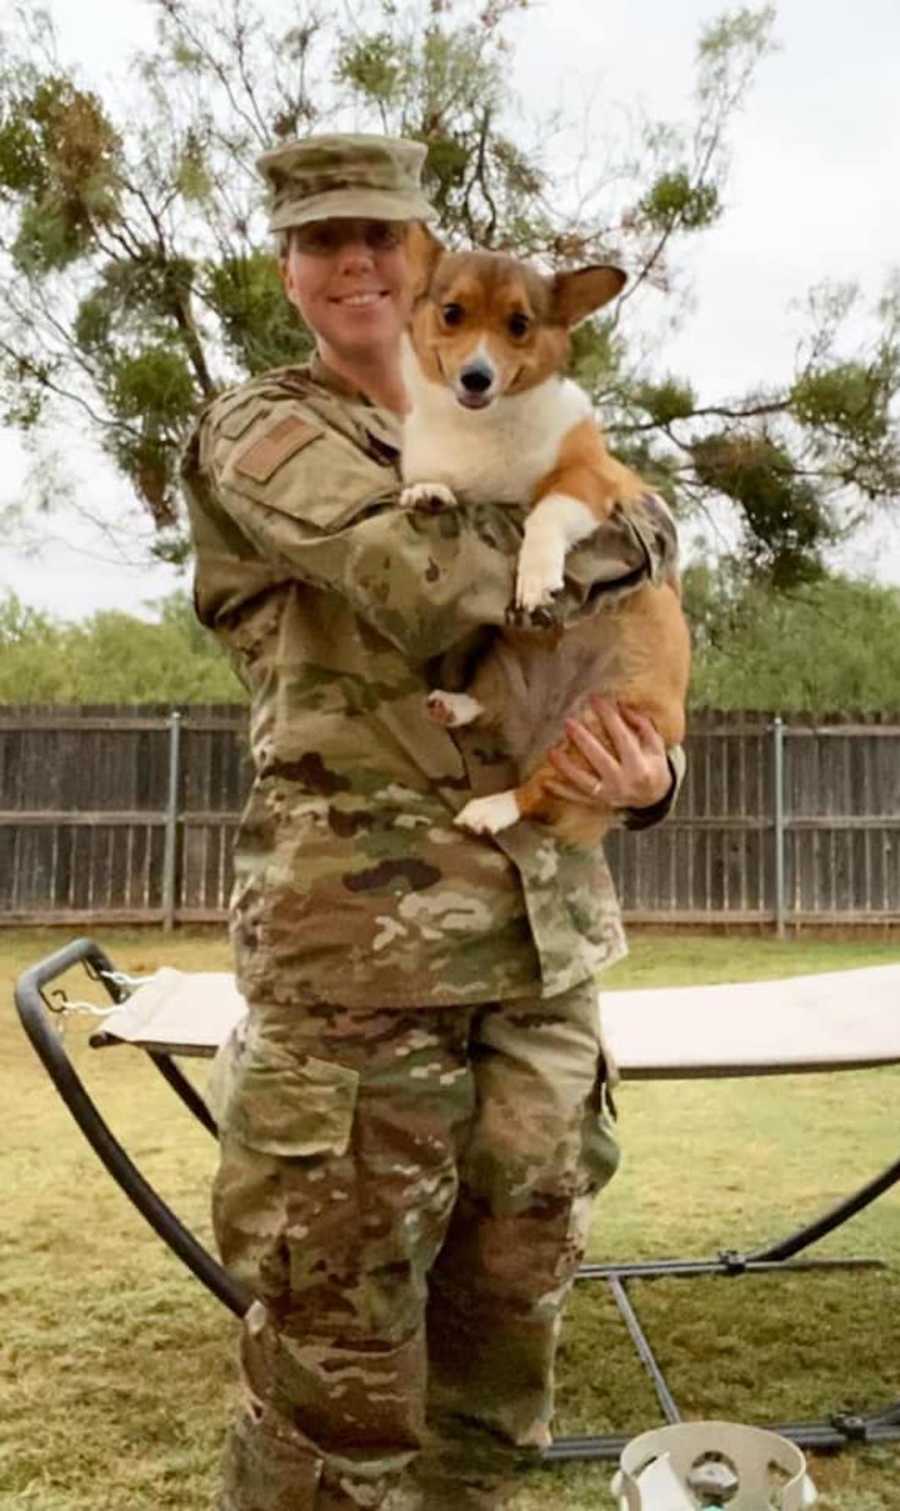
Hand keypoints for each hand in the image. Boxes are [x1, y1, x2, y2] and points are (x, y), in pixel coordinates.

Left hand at [546, 697, 670, 810]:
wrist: (652, 798)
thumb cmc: (652, 764)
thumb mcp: (655, 745)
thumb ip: (641, 724)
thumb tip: (621, 705)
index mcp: (639, 765)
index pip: (622, 737)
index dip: (609, 717)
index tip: (596, 699)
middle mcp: (623, 782)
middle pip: (600, 759)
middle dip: (583, 740)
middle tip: (568, 722)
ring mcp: (609, 794)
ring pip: (584, 782)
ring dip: (566, 768)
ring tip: (551, 751)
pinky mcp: (597, 802)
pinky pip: (576, 798)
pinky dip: (561, 791)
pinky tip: (545, 782)